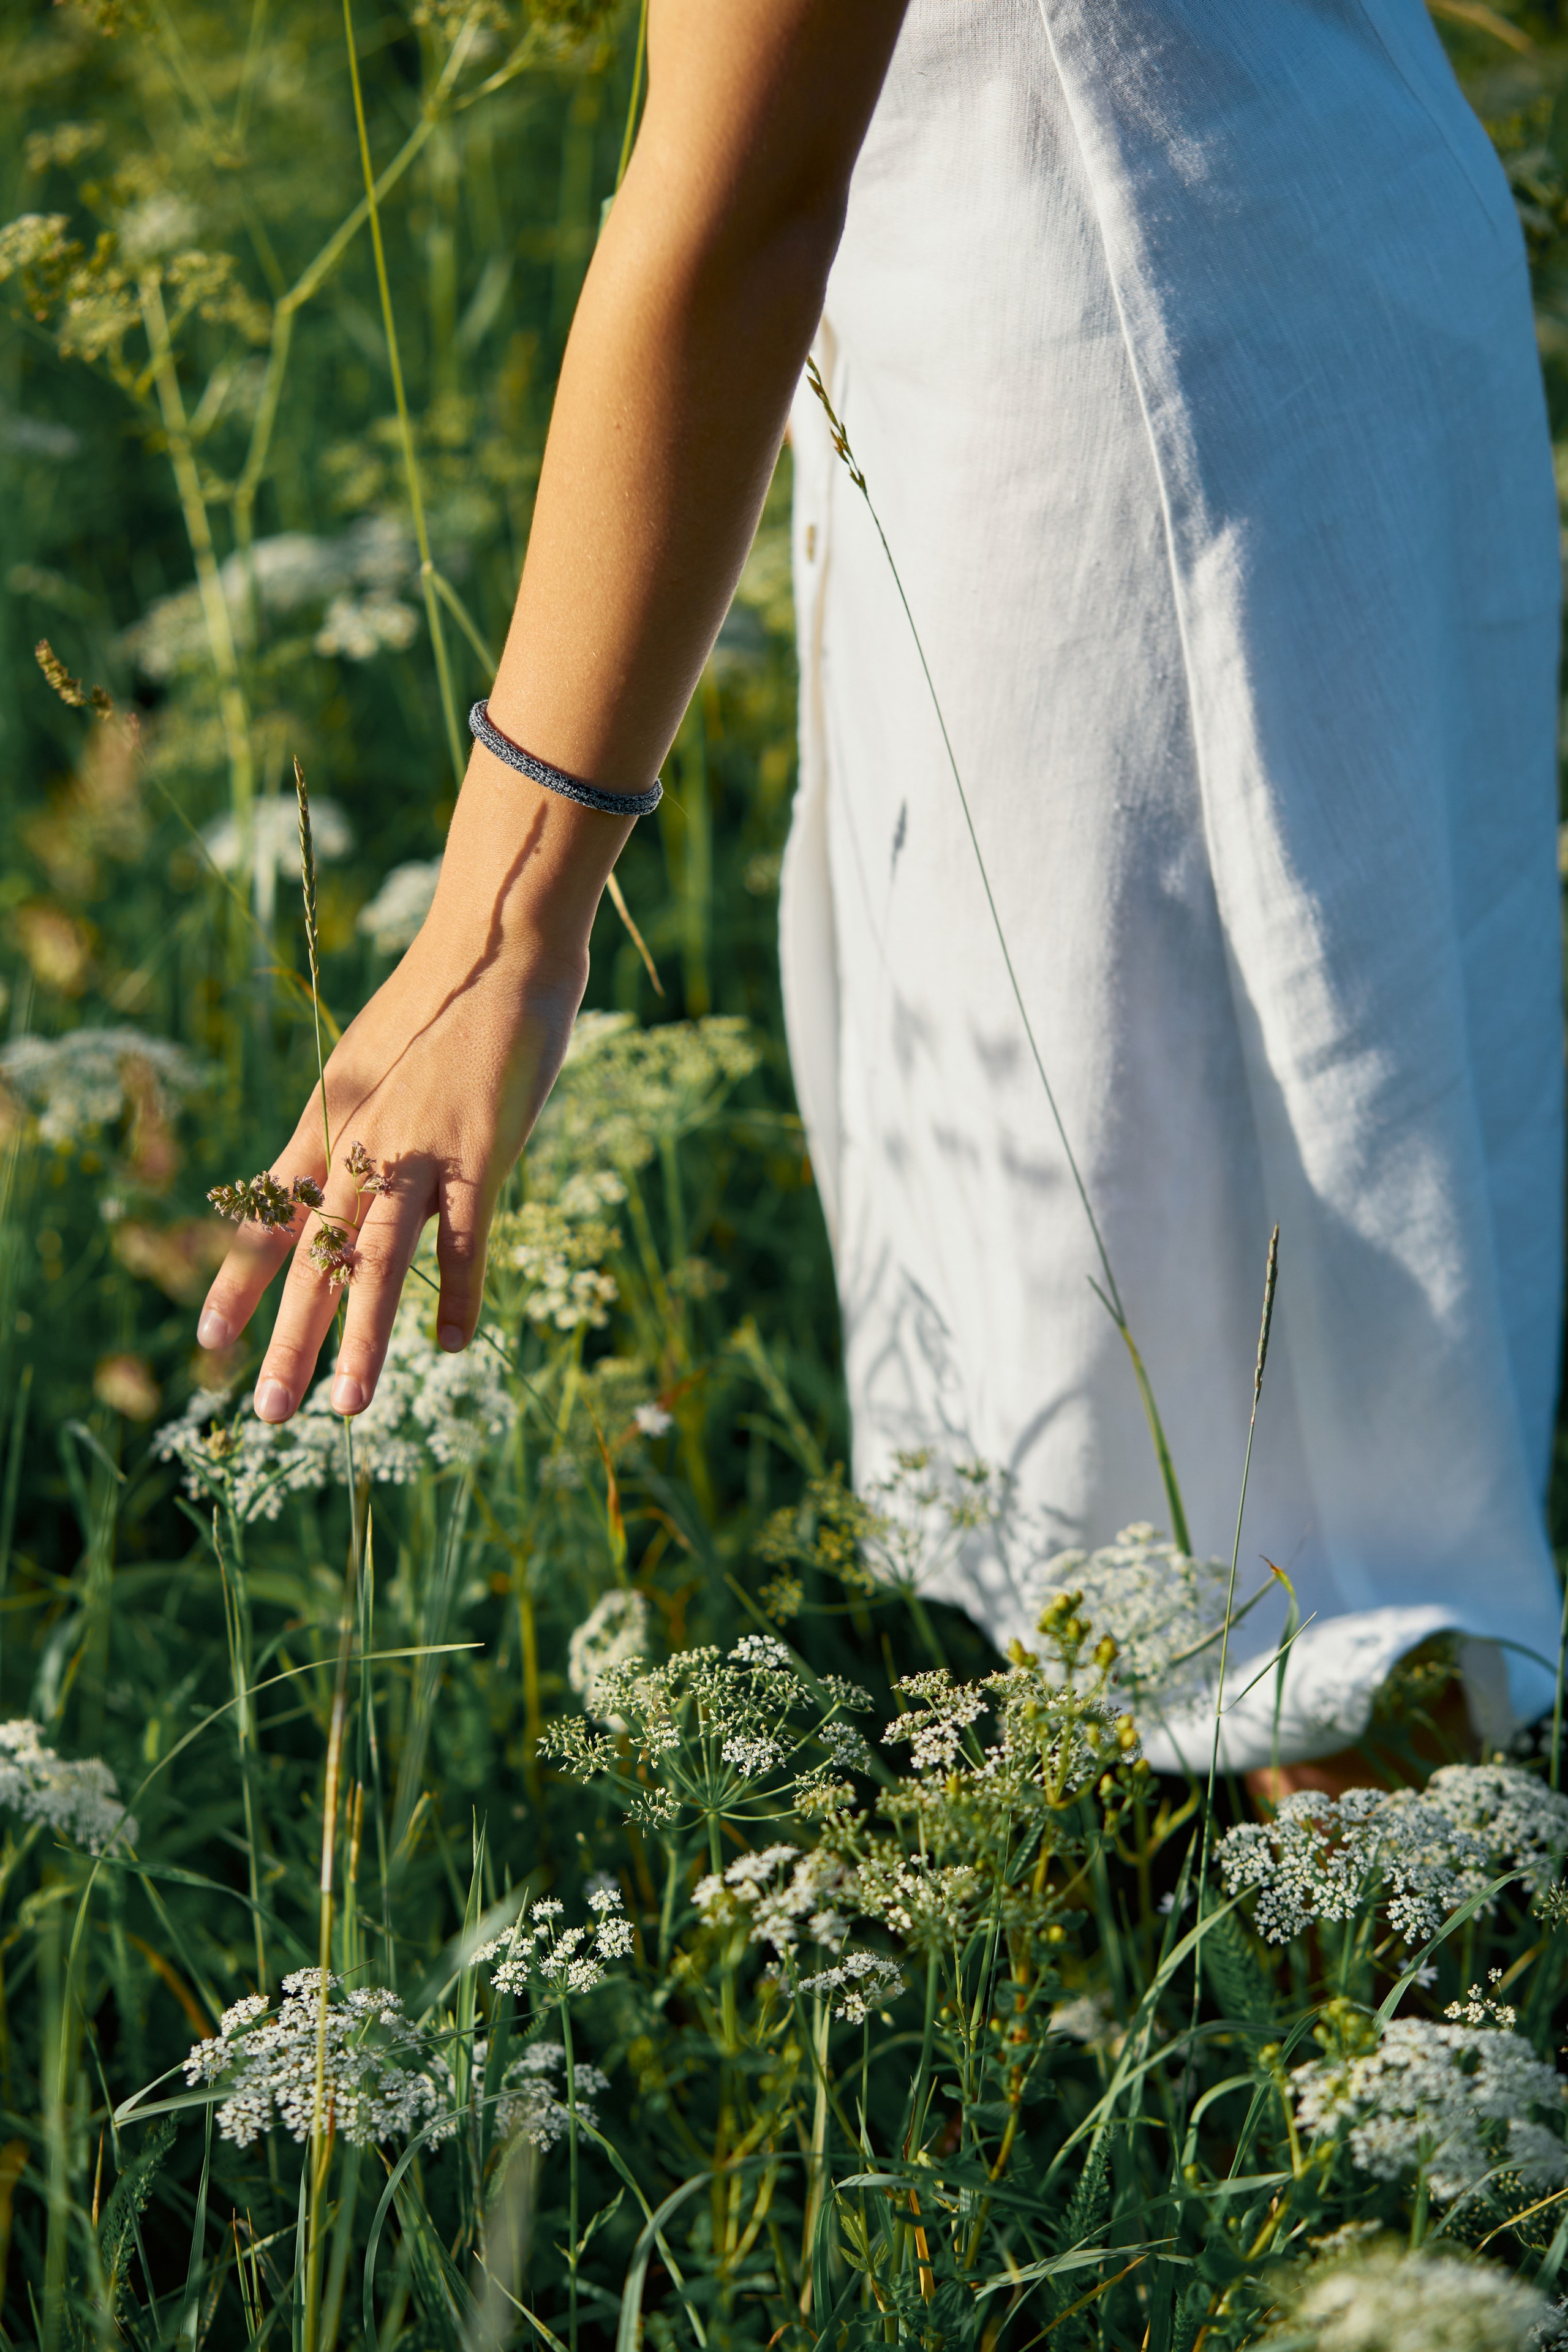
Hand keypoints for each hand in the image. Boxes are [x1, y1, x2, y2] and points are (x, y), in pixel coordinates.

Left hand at [196, 752, 632, 1420]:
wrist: (496, 948)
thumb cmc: (440, 1004)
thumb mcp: (368, 1064)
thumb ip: (351, 1125)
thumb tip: (337, 1179)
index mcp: (328, 1123)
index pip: (270, 1217)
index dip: (235, 1281)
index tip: (206, 1342)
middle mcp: (359, 1143)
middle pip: (315, 1256)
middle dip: (289, 1338)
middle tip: (267, 1411)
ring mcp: (417, 1149)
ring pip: (379, 1260)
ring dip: (362, 1339)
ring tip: (349, 1406)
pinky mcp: (479, 1150)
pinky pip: (465, 1238)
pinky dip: (460, 1293)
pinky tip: (453, 1345)